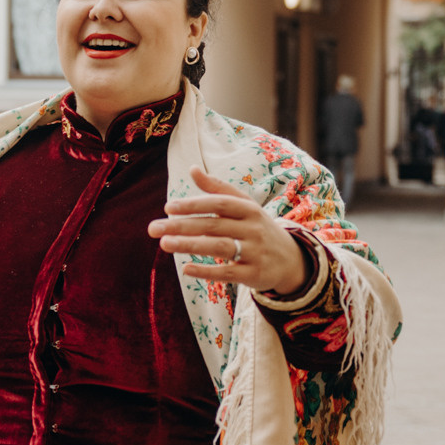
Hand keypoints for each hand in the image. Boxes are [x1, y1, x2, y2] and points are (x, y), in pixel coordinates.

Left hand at [149, 167, 309, 295]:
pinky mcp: (254, 274)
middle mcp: (253, 229)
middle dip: (182, 226)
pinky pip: (228, 273)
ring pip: (219, 247)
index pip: (219, 203)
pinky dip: (207, 271)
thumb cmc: (257, 228)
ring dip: (190, 245)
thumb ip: (217, 189)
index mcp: (249, 209)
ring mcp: (254, 252)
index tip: (168, 207)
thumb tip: (192, 169)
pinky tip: (186, 269)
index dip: (194, 204)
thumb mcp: (244, 206)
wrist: (291, 259)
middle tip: (153, 228)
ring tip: (164, 244)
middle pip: (214, 225)